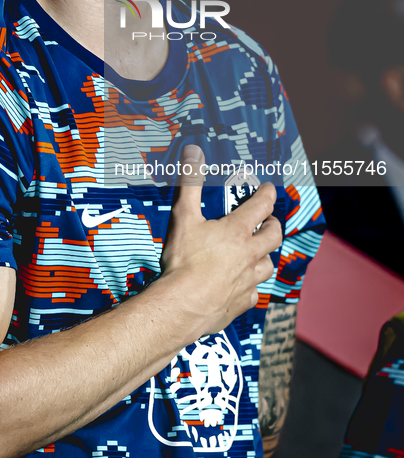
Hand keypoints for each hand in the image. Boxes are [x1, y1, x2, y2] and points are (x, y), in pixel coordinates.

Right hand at [160, 145, 281, 340]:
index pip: (261, 206)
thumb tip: (193, 151)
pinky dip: (251, 285)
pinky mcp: (241, 302)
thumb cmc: (183, 261)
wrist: (182, 305)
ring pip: (268, 264)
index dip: (267, 194)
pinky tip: (244, 285)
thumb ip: (189, 182)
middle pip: (273, 236)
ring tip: (259, 252)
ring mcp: (248, 280)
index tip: (269, 189)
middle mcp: (249, 254)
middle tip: (270, 221)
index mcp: (237, 231)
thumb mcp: (182, 215)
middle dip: (274, 225)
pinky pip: (254, 291)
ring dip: (266, 255)